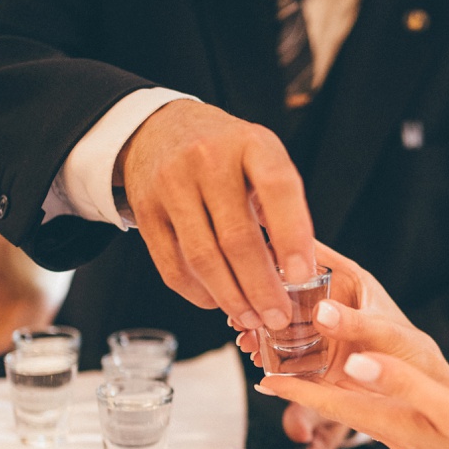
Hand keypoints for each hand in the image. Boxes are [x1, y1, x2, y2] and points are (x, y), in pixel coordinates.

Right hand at [117, 100, 315, 330]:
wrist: (161, 130)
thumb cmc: (227, 154)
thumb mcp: (261, 158)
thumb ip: (282, 205)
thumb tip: (298, 274)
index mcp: (251, 143)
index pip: (277, 188)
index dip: (292, 236)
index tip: (303, 275)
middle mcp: (208, 159)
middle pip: (236, 237)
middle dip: (261, 287)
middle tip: (279, 316)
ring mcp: (171, 184)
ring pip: (202, 258)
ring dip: (231, 298)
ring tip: (253, 318)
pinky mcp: (146, 210)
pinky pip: (172, 265)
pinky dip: (198, 293)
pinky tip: (218, 302)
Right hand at [235, 242, 448, 390]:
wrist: (423, 401)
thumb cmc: (417, 357)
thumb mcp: (391, 334)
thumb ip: (358, 322)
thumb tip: (322, 312)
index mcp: (351, 280)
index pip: (311, 252)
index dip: (282, 245)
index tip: (252, 246)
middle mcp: (331, 302)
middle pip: (285, 288)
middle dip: (259, 295)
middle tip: (241, 305)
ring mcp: (319, 331)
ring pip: (279, 321)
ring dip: (259, 326)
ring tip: (245, 335)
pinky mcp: (315, 360)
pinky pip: (283, 353)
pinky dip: (266, 355)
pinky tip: (255, 357)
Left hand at [254, 320, 448, 448]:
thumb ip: (403, 384)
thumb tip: (353, 362)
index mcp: (396, 423)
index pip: (333, 405)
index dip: (296, 390)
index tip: (260, 378)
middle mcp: (396, 430)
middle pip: (337, 406)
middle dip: (303, 389)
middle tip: (271, 365)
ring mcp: (411, 433)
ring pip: (357, 408)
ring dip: (327, 390)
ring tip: (303, 371)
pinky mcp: (428, 431)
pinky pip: (380, 410)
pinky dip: (361, 392)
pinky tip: (363, 384)